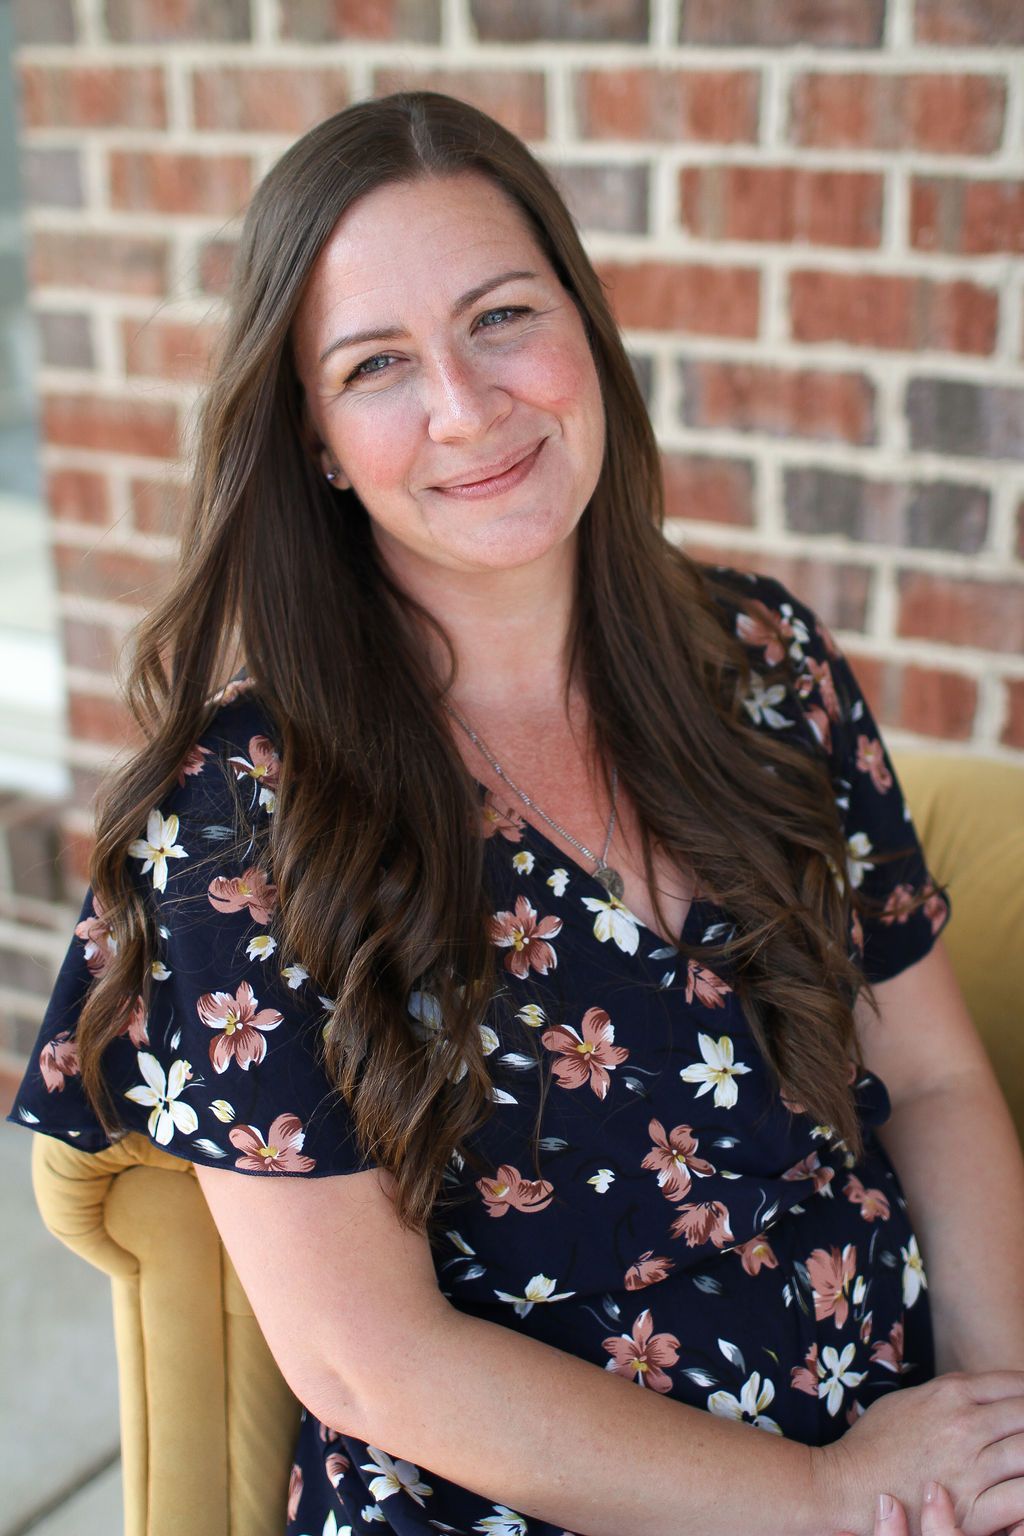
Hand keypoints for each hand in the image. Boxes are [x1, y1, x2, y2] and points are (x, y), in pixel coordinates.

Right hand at [813, 1370, 1023, 1535]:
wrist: (847, 1485)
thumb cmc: (874, 1443)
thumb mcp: (907, 1399)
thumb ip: (946, 1393)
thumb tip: (979, 1393)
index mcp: (951, 1393)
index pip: (1014, 1385)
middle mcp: (966, 1425)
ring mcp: (972, 1467)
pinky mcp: (973, 1509)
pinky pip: (1022, 1499)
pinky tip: (1023, 1488)